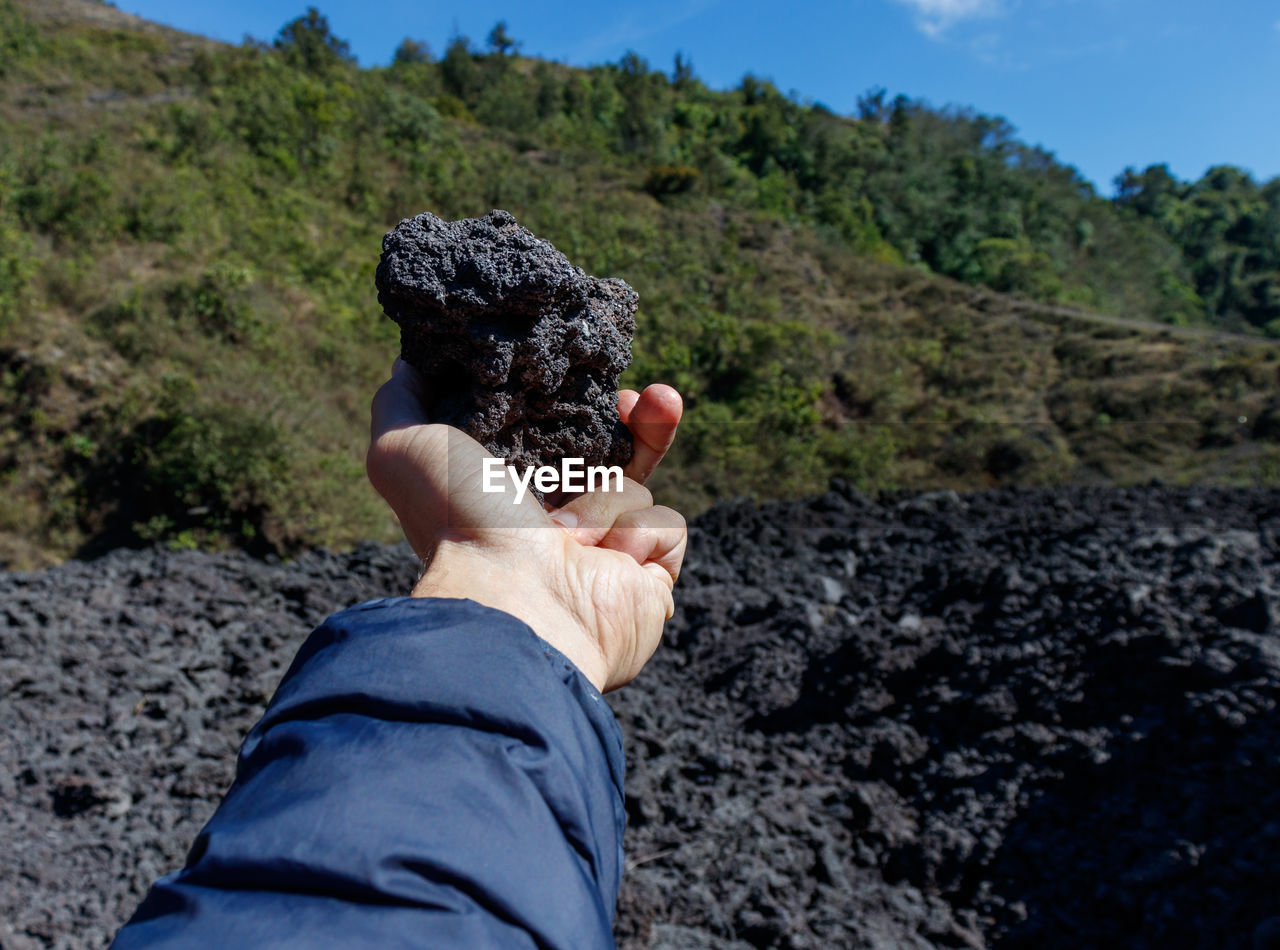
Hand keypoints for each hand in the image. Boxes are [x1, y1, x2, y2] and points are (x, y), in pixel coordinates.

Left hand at [366, 360, 685, 691]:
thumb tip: (408, 362)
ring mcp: (608, 556)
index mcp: (510, 498)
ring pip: (638, 489)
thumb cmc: (458, 526)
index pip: (562, 437)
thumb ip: (401, 401)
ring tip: (567, 536)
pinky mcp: (648, 582)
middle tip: (637, 400)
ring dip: (607, 500)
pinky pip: (667, 528)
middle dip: (634, 424)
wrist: (514, 605)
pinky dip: (640, 534)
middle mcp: (560, 528)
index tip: (596, 383)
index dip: (583, 406)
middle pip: (617, 456)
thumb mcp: (406, 448)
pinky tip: (606, 557)